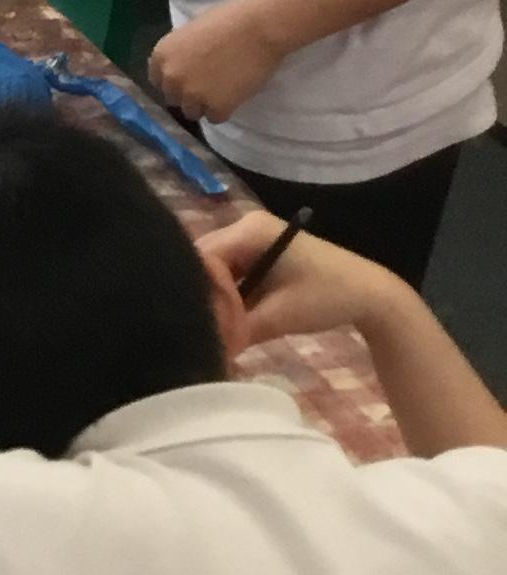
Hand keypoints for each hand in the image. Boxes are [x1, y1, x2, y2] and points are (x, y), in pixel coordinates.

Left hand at [148, 0, 285, 122]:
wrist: (258, 27)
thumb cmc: (227, 20)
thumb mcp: (190, 33)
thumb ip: (179, 55)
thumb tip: (179, 70)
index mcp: (161, 56)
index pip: (158, 81)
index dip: (175, 81)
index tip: (189, 78)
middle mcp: (171, 78)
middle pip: (173, 98)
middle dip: (188, 94)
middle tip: (209, 84)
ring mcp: (192, 95)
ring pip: (192, 112)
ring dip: (205, 104)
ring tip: (224, 89)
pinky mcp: (216, 108)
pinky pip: (215, 118)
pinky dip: (225, 109)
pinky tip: (235, 93)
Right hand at [196, 212, 407, 346]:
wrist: (370, 295)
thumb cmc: (327, 298)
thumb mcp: (279, 316)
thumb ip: (237, 329)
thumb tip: (208, 348)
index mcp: (249, 230)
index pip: (204, 259)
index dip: (204, 294)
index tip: (215, 326)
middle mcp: (245, 226)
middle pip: (205, 260)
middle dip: (204, 295)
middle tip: (210, 328)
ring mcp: (252, 237)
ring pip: (216, 268)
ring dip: (217, 297)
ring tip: (220, 325)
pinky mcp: (260, 252)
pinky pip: (231, 272)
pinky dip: (229, 295)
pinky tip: (232, 317)